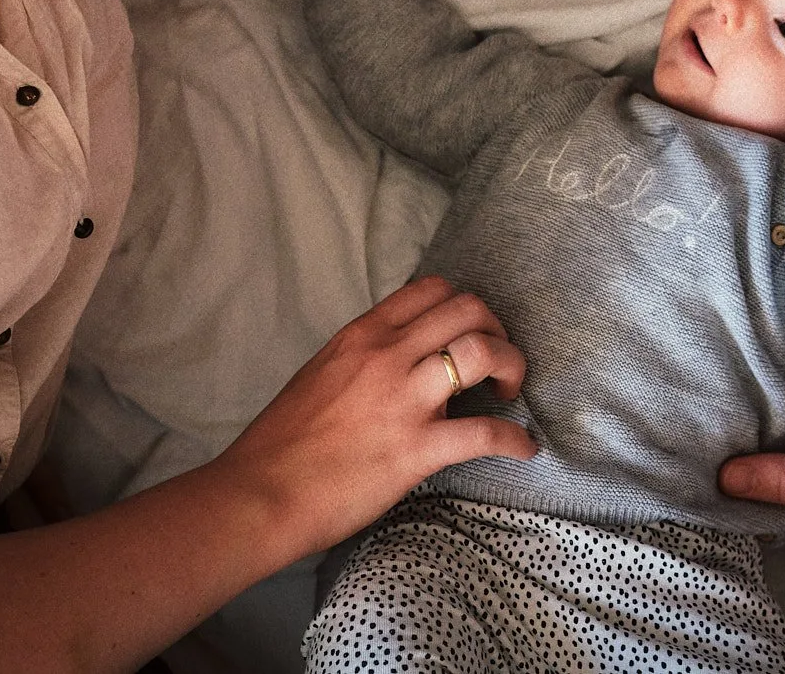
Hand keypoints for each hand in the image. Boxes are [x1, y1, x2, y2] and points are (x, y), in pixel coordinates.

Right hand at [206, 276, 534, 565]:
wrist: (260, 493)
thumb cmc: (283, 442)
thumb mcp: (322, 373)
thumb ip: (366, 358)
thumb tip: (405, 362)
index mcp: (362, 335)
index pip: (430, 289)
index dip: (463, 305)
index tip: (470, 331)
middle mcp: (387, 356)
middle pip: (469, 310)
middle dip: (497, 330)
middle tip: (497, 363)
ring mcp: (404, 400)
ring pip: (483, 353)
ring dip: (511, 367)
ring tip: (509, 392)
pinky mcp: (417, 449)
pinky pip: (484, 433)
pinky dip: (515, 440)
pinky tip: (524, 449)